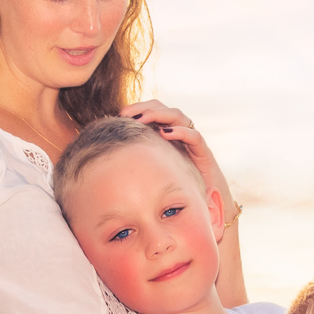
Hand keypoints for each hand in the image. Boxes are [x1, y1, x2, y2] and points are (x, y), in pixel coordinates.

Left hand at [120, 99, 235, 219]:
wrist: (206, 206)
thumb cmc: (176, 191)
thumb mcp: (152, 173)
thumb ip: (136, 163)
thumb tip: (107, 160)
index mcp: (166, 136)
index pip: (153, 112)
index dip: (138, 109)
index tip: (120, 114)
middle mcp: (180, 135)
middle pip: (163, 109)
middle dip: (144, 107)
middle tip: (126, 114)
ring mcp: (192, 143)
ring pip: (178, 117)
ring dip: (160, 115)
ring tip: (143, 119)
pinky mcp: (204, 154)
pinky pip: (194, 136)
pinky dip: (180, 132)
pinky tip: (165, 133)